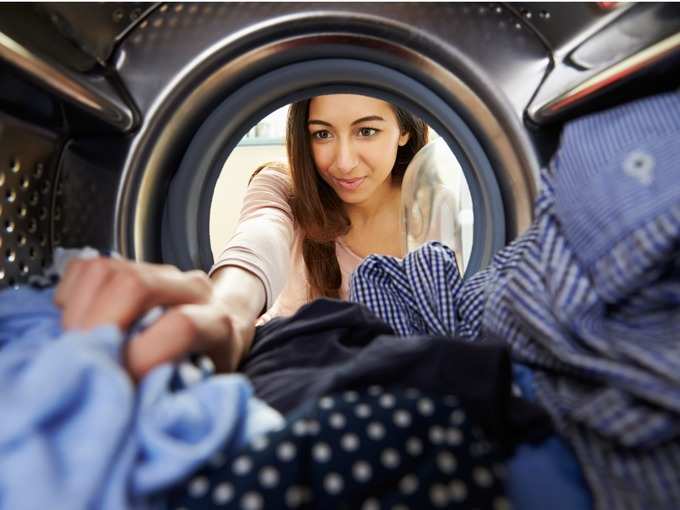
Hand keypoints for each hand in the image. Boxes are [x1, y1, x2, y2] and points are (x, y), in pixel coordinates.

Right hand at [54, 257, 254, 380]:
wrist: (218, 330)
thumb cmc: (207, 368)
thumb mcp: (205, 390)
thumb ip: (178, 396)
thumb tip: (138, 413)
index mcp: (217, 323)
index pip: (181, 326)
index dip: (145, 355)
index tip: (121, 385)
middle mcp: (190, 289)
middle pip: (135, 286)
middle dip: (99, 325)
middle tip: (83, 363)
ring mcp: (159, 272)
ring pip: (107, 272)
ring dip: (79, 312)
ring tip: (77, 347)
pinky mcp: (132, 265)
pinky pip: (87, 268)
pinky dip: (72, 297)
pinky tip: (78, 324)